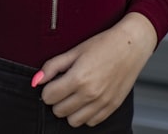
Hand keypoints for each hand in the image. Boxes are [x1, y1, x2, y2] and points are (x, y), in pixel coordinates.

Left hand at [35, 14, 155, 127]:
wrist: (131, 46)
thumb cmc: (103, 45)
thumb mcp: (74, 51)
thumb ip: (53, 66)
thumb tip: (36, 80)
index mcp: (78, 78)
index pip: (49, 97)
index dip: (47, 89)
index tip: (53, 82)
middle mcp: (90, 94)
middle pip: (58, 111)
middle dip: (57, 100)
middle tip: (63, 87)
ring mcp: (102, 102)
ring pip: (73, 121)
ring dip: (69, 110)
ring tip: (74, 95)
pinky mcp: (112, 107)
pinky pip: (90, 122)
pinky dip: (85, 114)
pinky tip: (86, 100)